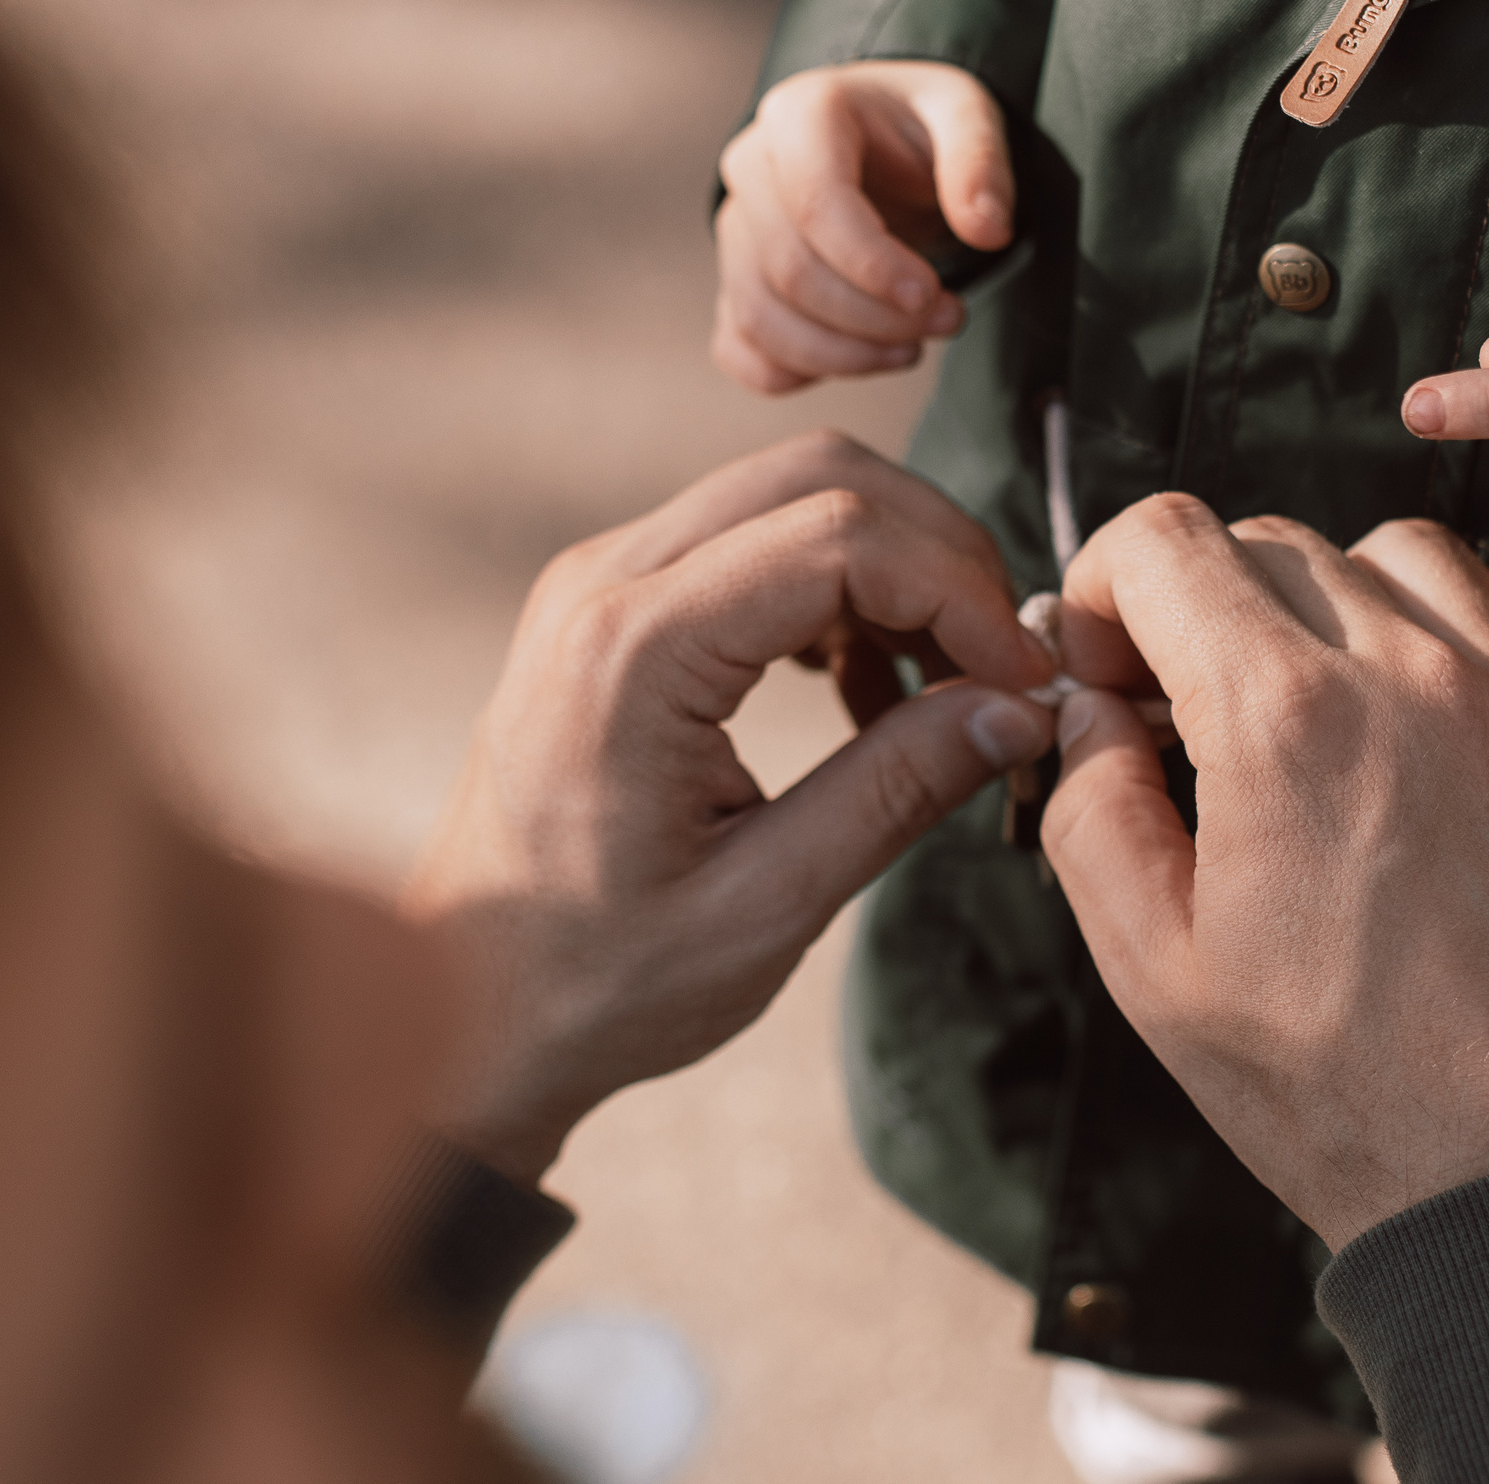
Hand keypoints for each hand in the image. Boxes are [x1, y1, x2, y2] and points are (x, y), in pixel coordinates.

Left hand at [402, 433, 1054, 1183]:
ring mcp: (600, 584)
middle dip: (938, 556)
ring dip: (892, 570)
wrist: (465, 1008)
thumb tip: (1018, 710)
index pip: (841, 537)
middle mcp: (604, 584)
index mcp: (632, 653)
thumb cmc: (597, 979)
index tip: (1023, 681)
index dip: (958, 592)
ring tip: (947, 692)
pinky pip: (751, 544)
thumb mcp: (766, 904)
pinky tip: (871, 699)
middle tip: (1002, 667)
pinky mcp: (612, 608)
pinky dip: (837, 594)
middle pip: (819, 479)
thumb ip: (897, 790)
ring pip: (789, 496)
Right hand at [712, 61, 1013, 393]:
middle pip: (791, 271)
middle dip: (874, 318)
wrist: (880, 144)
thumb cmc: (917, 127)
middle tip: (947, 320)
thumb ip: (979, 163)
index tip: (931, 295)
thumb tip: (988, 228)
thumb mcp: (965, 115)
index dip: (872, 265)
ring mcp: (735, 230)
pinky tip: (857, 360)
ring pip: (762, 317)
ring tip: (911, 348)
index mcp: (801, 116)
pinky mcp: (736, 281)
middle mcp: (751, 169)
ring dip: (844, 355)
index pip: (816, 205)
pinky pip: (741, 346)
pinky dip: (794, 371)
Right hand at [1039, 500, 1488, 1248]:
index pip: (1166, 540)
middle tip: (1202, 711)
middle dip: (1209, 607)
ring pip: (1406, 552)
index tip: (1115, 663)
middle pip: (1273, 543)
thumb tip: (1088, 707)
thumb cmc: (1333, 1092)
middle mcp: (1410, 677)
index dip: (1110, 586)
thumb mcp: (1151, 971)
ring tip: (1335, 701)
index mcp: (1278, 723)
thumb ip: (1090, 810)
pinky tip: (1465, 671)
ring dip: (1344, 601)